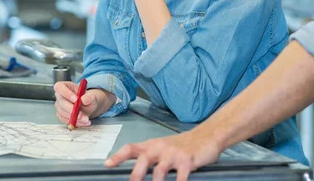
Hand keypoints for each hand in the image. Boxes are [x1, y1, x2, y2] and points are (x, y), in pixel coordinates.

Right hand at [54, 82, 113, 126]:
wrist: (89, 107)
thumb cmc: (88, 99)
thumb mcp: (92, 97)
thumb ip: (90, 97)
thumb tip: (84, 99)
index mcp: (66, 86)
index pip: (60, 87)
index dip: (66, 93)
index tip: (76, 99)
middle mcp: (60, 95)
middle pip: (61, 102)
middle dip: (72, 110)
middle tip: (82, 115)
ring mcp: (59, 106)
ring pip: (63, 113)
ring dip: (74, 118)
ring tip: (86, 119)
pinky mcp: (61, 115)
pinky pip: (65, 120)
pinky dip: (74, 122)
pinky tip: (82, 122)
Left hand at [105, 126, 222, 180]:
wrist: (206, 136)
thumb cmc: (182, 146)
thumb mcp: (163, 147)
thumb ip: (150, 157)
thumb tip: (135, 173)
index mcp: (152, 145)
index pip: (131, 148)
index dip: (118, 156)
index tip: (107, 164)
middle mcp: (160, 148)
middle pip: (143, 160)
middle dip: (136, 176)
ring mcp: (174, 154)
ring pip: (159, 172)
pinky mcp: (187, 161)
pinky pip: (180, 178)